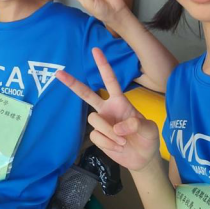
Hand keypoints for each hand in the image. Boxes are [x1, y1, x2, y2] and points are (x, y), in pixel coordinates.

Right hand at [57, 48, 160, 172]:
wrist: (143, 158)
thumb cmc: (148, 138)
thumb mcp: (150, 129)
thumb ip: (138, 125)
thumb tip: (118, 127)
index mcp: (120, 101)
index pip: (110, 80)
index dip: (103, 65)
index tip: (95, 50)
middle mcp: (107, 109)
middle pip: (86, 94)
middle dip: (73, 83)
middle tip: (58, 73)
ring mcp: (101, 123)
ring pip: (94, 120)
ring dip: (109, 132)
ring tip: (123, 142)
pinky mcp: (98, 137)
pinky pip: (96, 136)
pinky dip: (108, 144)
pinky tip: (117, 147)